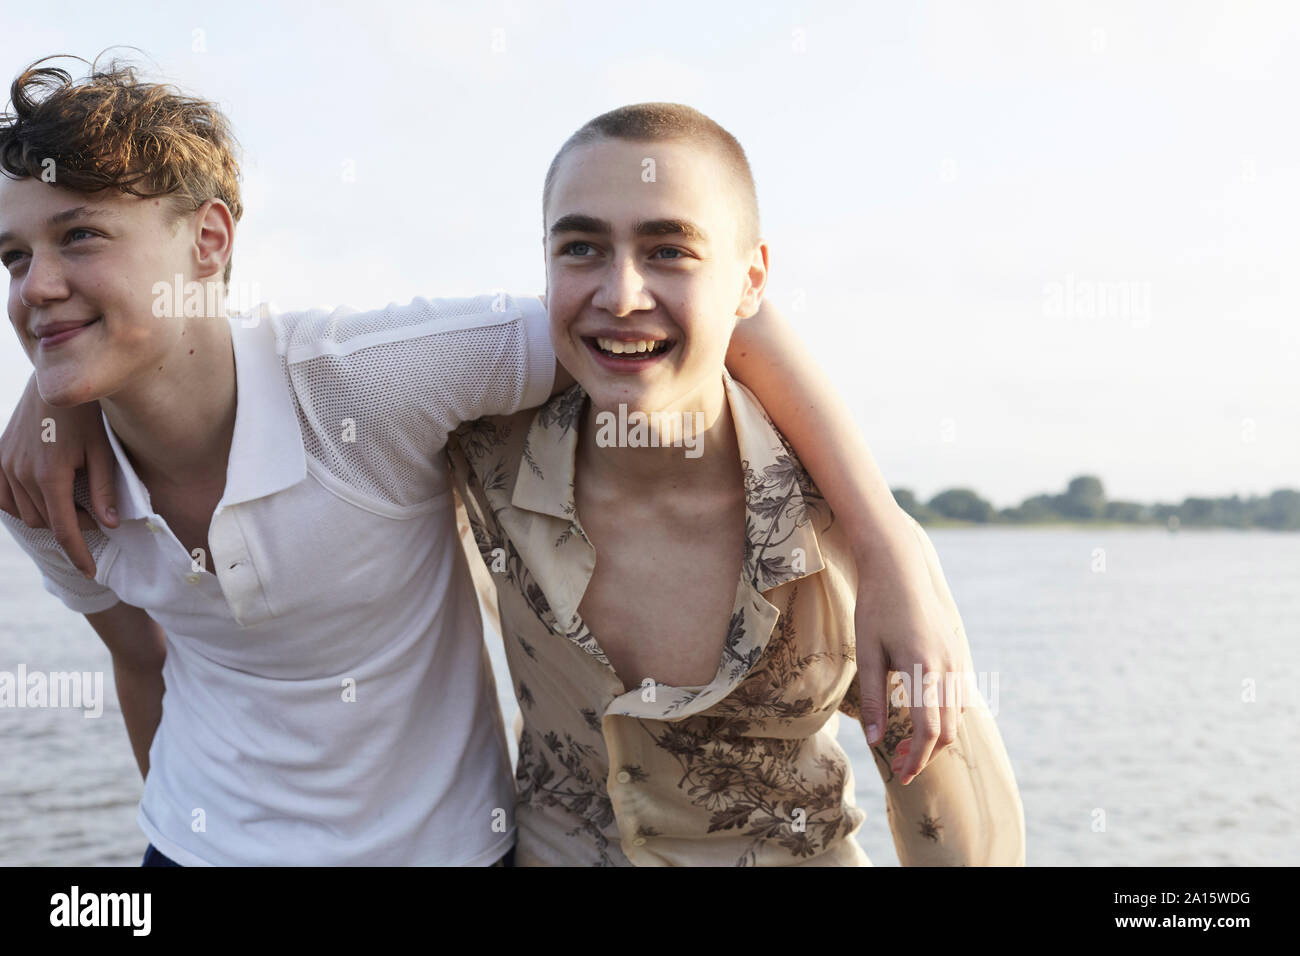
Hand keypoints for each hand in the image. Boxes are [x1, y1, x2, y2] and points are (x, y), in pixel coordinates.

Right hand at [0, 375, 116, 576]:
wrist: (54, 384)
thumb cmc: (86, 417)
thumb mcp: (103, 452)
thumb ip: (104, 490)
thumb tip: (109, 524)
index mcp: (50, 476)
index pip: (64, 529)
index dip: (78, 554)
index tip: (91, 570)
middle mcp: (20, 474)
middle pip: (45, 523)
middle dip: (71, 526)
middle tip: (95, 515)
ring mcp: (4, 465)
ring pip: (24, 513)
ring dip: (48, 515)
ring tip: (74, 502)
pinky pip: (3, 497)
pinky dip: (21, 504)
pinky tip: (41, 498)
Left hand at [854, 518, 971, 785]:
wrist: (899, 569)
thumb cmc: (876, 608)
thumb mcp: (867, 653)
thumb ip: (872, 700)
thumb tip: (876, 742)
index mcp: (923, 668)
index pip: (929, 731)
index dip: (916, 759)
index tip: (901, 775)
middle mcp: (948, 667)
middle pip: (948, 730)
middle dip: (926, 754)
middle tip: (898, 764)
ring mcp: (957, 660)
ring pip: (957, 717)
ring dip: (936, 738)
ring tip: (905, 745)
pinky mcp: (958, 655)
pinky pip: (959, 698)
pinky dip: (944, 717)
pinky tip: (922, 718)